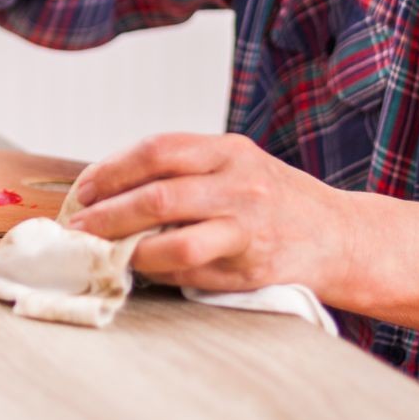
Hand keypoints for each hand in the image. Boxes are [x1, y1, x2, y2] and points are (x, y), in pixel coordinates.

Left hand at [65, 132, 357, 296]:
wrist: (338, 236)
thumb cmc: (274, 200)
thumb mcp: (237, 166)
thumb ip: (186, 172)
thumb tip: (113, 193)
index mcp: (228, 150)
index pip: (158, 150)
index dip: (113, 169)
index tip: (85, 188)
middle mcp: (239, 182)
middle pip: (158, 194)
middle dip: (108, 212)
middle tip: (80, 226)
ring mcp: (247, 226)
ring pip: (174, 237)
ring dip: (128, 246)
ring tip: (103, 251)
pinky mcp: (250, 265)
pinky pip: (192, 268)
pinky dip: (159, 269)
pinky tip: (142, 268)